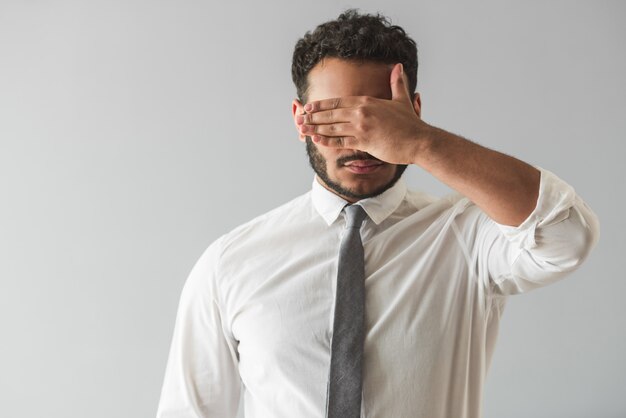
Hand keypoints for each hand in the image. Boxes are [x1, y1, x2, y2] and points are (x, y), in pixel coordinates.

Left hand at [296, 63, 429, 164]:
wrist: (420, 141)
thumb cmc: (411, 124)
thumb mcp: (402, 100)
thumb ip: (397, 83)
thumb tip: (398, 66)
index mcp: (367, 101)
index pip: (338, 101)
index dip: (321, 105)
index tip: (308, 107)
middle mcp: (361, 112)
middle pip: (331, 113)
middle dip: (313, 116)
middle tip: (299, 118)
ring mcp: (362, 127)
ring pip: (332, 127)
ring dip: (314, 128)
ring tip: (301, 129)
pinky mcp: (364, 142)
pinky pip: (340, 141)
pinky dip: (326, 140)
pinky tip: (315, 139)